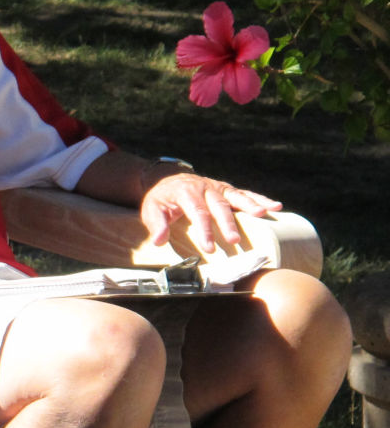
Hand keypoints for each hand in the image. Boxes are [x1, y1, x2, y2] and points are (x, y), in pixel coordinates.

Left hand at [140, 170, 280, 255]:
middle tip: (235, 241)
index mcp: (186, 192)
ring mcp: (218, 187)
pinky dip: (260, 199)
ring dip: (250, 205)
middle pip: (218, 206)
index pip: (197, 212)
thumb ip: (156, 224)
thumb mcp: (151, 210)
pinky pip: (244, 193)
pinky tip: (275, 206)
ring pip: (235, 196)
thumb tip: (159, 240)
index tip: (209, 248)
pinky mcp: (227, 189)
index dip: (204, 230)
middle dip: (227, 224)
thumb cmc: (161, 199)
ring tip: (263, 214)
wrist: (167, 179)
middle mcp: (205, 187)